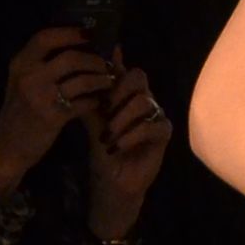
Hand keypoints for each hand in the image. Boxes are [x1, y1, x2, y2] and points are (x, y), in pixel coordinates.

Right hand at [0, 27, 115, 201]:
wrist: (7, 147)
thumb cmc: (19, 111)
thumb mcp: (22, 82)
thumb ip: (41, 64)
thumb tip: (76, 44)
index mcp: (20, 63)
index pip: (46, 37)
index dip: (70, 32)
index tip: (89, 33)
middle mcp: (29, 76)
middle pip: (70, 57)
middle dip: (93, 59)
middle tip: (106, 62)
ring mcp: (40, 97)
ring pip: (81, 80)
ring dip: (100, 79)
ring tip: (108, 80)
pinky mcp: (52, 117)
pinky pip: (83, 103)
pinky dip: (94, 100)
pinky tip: (98, 101)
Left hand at [85, 60, 172, 237]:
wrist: (112, 177)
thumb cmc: (102, 145)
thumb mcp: (91, 117)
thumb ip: (91, 92)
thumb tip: (81, 67)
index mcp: (125, 91)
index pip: (123, 68)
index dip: (114, 66)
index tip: (102, 73)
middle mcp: (143, 97)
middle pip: (138, 76)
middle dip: (117, 92)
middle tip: (103, 110)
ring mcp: (156, 114)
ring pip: (143, 101)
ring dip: (121, 119)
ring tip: (107, 136)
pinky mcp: (163, 132)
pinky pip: (151, 126)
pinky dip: (130, 136)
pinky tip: (116, 146)